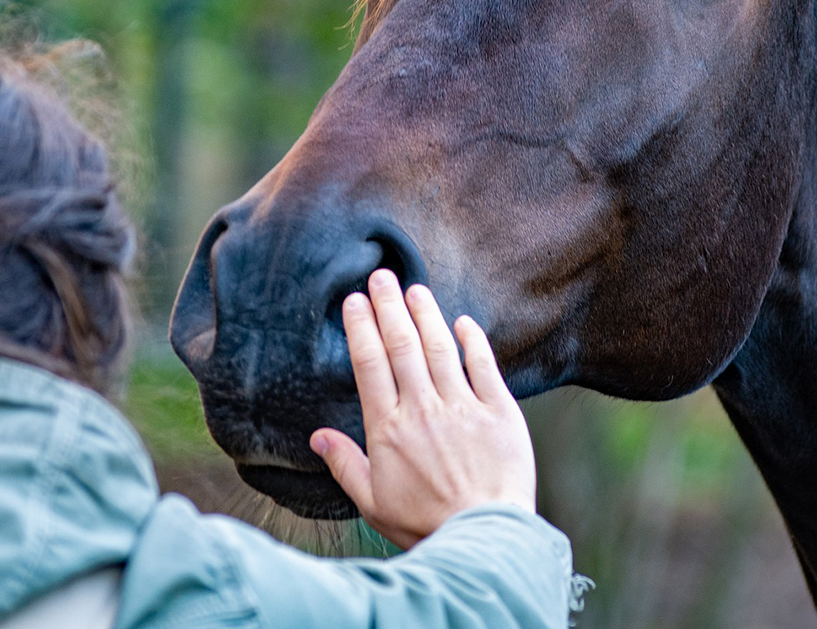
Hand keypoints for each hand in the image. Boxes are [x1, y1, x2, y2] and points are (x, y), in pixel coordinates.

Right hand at [309, 269, 536, 549]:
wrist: (483, 539)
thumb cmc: (425, 526)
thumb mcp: (373, 502)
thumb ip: (345, 465)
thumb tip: (317, 437)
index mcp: (389, 430)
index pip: (370, 365)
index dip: (361, 328)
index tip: (354, 302)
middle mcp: (423, 410)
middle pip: (401, 346)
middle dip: (388, 306)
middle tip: (380, 276)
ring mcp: (463, 408)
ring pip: (440, 348)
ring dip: (425, 314)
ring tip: (414, 288)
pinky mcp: (499, 413)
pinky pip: (484, 367)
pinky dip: (473, 341)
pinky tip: (462, 322)